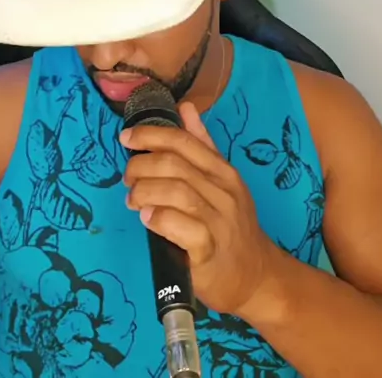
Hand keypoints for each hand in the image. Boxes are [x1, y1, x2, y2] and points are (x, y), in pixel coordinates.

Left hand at [120, 102, 275, 316]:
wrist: (256, 275)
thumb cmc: (230, 225)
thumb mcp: (223, 180)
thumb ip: (202, 144)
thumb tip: (185, 107)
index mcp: (223, 171)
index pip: (184, 142)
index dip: (151, 135)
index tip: (126, 138)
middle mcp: (223, 191)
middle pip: (174, 165)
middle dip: (141, 166)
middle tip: (129, 179)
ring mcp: (218, 220)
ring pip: (175, 191)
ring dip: (144, 192)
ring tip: (133, 201)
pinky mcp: (209, 250)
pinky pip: (179, 226)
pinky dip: (158, 218)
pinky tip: (148, 219)